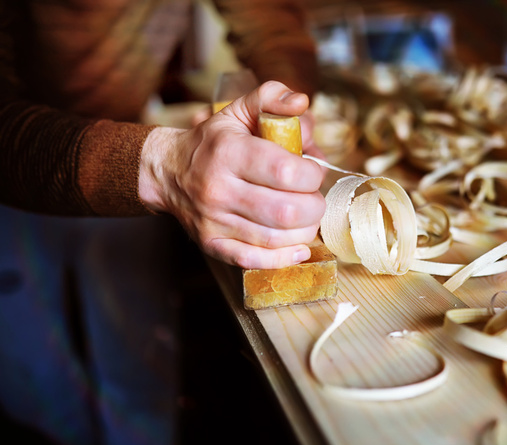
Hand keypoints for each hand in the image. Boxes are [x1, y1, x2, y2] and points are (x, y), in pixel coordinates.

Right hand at [139, 81, 325, 268]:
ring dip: (304, 230)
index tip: (313, 171)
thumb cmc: (213, 142)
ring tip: (306, 217)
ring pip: (275, 238)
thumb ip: (272, 98)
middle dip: (313, 206)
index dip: (312, 174)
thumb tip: (301, 103)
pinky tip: (299, 248)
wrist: (168, 172)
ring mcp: (214, 221)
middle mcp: (219, 189)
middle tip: (313, 198)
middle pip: (286, 210)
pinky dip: (284, 258)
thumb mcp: (238, 111)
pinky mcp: (212, 245)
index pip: (286, 171)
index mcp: (229, 152)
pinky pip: (254, 260)